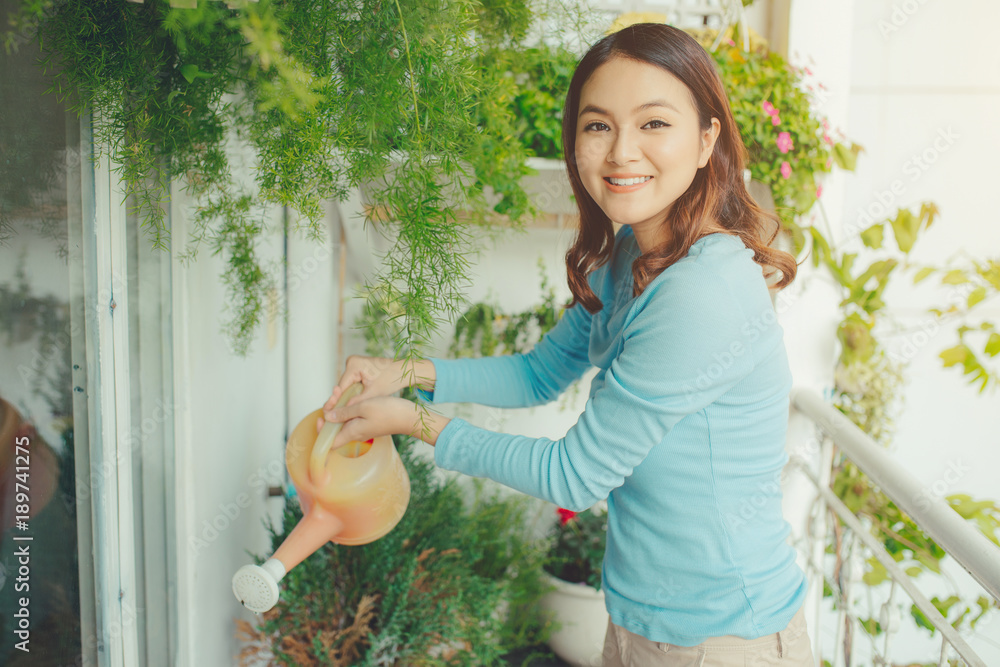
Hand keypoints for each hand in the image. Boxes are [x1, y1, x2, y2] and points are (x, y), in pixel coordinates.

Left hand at [315, 396, 449, 448]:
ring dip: (340, 412)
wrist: (408, 417)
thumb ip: (344, 413)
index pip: (330, 443)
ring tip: (341, 396)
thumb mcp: (363, 407)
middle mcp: (356, 434)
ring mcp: (364, 430)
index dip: (322, 433)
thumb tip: (328, 417)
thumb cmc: (388, 412)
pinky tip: (353, 400)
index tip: (321, 418)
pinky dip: (350, 412)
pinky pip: (354, 421)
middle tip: (332, 401)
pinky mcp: (370, 425)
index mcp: (352, 433)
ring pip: (345, 425)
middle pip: (336, 432)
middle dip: (330, 418)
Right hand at [322, 355, 434, 411]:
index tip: (331, 413)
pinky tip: (351, 404)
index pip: (341, 387)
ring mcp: (355, 363)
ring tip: (342, 412)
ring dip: (347, 397)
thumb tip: (341, 412)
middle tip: (335, 415)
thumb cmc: (392, 379)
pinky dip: (353, 392)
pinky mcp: (358, 368)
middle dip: (341, 400)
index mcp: (354, 365)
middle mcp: (352, 362)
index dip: (336, 402)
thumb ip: (357, 402)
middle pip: (342, 386)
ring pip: (347, 386)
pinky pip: (352, 383)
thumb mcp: (374, 393)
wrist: (403, 371)